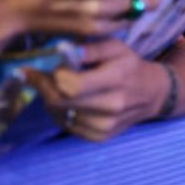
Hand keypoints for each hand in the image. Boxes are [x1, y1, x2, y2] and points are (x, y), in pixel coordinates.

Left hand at [30, 39, 166, 140]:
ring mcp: (106, 125)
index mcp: (116, 79)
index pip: (71, 85)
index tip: (32, 69)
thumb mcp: (116, 47)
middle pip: (60, 102)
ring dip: (51, 100)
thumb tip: (62, 51)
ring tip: (56, 87)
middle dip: (42, 88)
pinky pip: (67, 127)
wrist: (152, 94)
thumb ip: (90, 48)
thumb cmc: (129, 66)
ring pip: (60, 115)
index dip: (47, 78)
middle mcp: (111, 105)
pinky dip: (60, 114)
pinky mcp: (101, 137)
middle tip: (36, 76)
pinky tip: (68, 102)